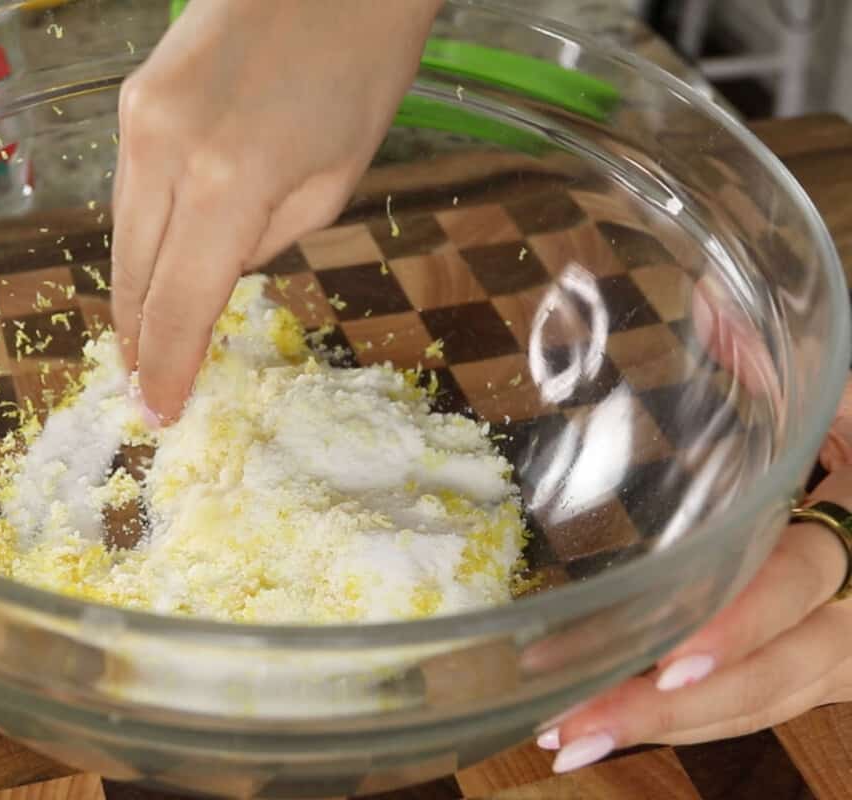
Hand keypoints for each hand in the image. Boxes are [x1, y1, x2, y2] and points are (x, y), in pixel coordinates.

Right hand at [110, 0, 441, 420]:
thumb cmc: (362, 71)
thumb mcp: (332, 183)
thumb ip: (264, 242)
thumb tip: (216, 271)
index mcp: (228, 183)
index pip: (179, 305)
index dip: (166, 368)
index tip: (159, 412)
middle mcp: (162, 152)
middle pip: (131, 276)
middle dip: (137, 339)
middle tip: (142, 384)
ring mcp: (136, 119)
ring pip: (119, 233)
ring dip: (134, 290)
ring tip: (145, 336)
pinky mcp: (131, 97)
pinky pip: (128, 188)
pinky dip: (141, 233)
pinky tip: (157, 258)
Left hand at [538, 284, 851, 772]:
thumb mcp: (849, 399)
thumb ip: (780, 367)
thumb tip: (703, 299)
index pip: (806, 581)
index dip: (744, 623)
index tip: (673, 658)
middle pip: (776, 674)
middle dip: (676, 706)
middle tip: (575, 724)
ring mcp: (845, 649)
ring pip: (760, 703)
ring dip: (664, 727)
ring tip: (565, 739)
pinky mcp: (818, 668)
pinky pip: (753, 704)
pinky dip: (682, 721)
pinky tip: (605, 728)